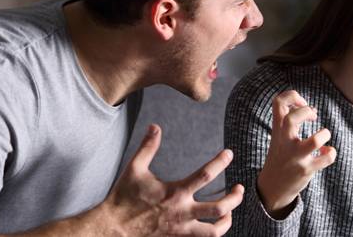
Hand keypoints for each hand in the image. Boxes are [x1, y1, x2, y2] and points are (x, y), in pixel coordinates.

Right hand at [102, 124, 243, 236]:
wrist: (111, 228)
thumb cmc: (122, 198)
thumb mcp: (134, 169)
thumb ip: (148, 147)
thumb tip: (155, 126)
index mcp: (175, 192)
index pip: (206, 175)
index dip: (220, 162)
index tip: (229, 153)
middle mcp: (182, 212)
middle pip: (219, 207)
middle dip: (235, 198)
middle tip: (240, 189)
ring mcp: (181, 230)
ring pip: (215, 231)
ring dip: (227, 221)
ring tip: (231, 212)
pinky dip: (211, 234)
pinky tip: (214, 227)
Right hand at [257, 90, 335, 217]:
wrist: (273, 187)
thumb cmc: (281, 156)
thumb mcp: (279, 136)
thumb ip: (289, 121)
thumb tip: (312, 108)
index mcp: (277, 130)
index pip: (278, 102)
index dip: (293, 96)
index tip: (303, 104)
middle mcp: (285, 141)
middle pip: (292, 119)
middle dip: (306, 112)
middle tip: (313, 117)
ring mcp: (296, 156)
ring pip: (315, 141)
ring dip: (324, 135)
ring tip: (323, 137)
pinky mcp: (306, 170)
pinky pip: (326, 158)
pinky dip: (330, 152)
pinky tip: (325, 153)